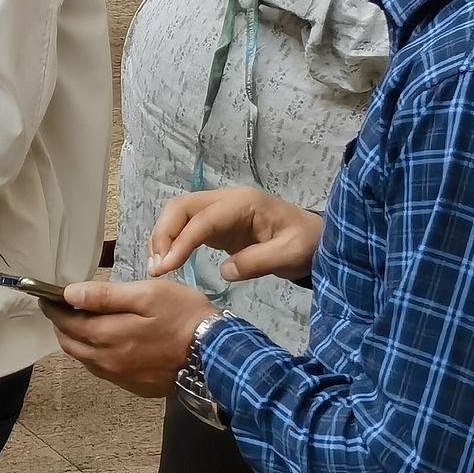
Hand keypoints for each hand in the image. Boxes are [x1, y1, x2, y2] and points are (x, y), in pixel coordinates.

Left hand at [43, 277, 217, 397]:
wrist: (219, 357)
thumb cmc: (184, 318)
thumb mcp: (147, 295)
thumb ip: (105, 296)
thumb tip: (68, 294)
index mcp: (108, 338)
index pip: (66, 323)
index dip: (54, 309)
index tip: (47, 297)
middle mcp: (109, 362)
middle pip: (71, 344)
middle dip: (62, 325)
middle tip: (64, 308)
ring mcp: (122, 378)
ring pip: (86, 359)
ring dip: (78, 341)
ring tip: (83, 322)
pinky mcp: (136, 387)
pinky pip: (104, 370)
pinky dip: (96, 355)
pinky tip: (107, 342)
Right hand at [148, 186, 323, 284]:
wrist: (317, 239)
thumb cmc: (306, 243)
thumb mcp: (290, 254)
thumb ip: (257, 262)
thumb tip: (224, 272)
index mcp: (242, 203)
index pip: (201, 219)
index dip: (180, 242)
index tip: (165, 267)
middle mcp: (225, 200)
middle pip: (180, 207)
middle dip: (162, 235)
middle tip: (156, 267)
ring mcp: (219, 210)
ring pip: (178, 215)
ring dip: (162, 238)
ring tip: (157, 267)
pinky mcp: (217, 224)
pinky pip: (186, 226)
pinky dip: (172, 242)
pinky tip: (168, 261)